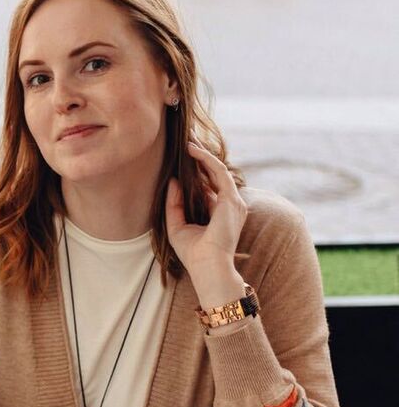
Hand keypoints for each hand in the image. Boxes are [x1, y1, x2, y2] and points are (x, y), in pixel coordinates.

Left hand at [165, 141, 247, 293]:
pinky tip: (192, 150)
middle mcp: (228, 204)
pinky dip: (205, 159)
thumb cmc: (193, 254)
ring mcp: (233, 201)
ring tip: (188, 138)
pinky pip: (218, 171)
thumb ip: (174, 203)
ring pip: (217, 168)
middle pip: (214, 173)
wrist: (208, 268)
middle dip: (200, 155)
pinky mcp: (231, 199)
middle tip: (187, 138)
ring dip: (202, 152)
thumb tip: (172, 180)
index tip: (184, 154)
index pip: (209, 184)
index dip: (197, 168)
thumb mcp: (176, 225)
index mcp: (218, 211)